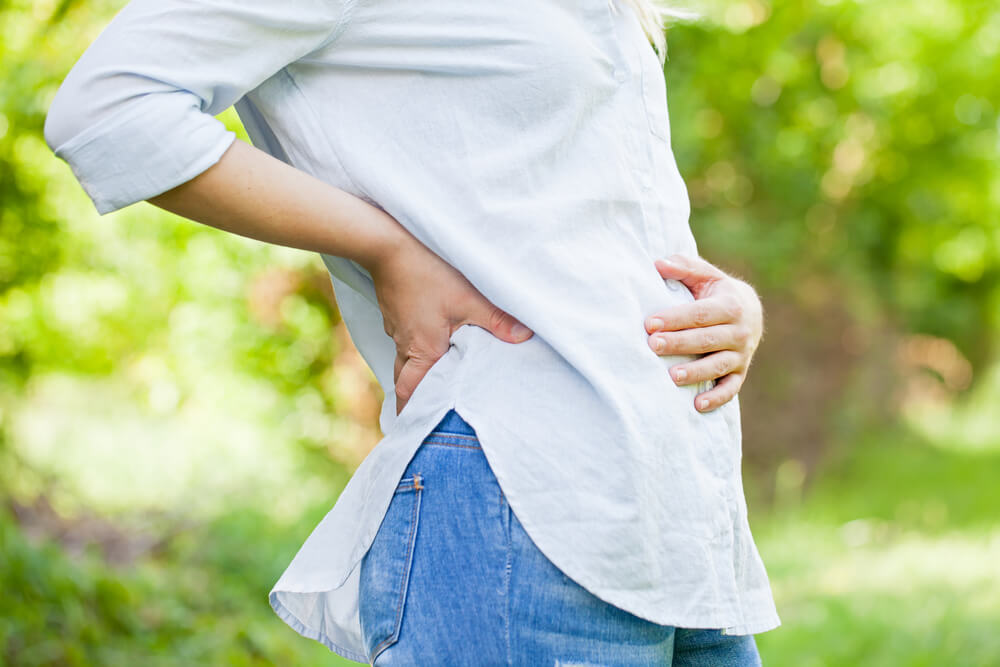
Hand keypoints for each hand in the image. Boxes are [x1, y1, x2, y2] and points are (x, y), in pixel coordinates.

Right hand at [368, 217, 532, 415]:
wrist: (386, 241)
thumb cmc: (426, 272)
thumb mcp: (468, 298)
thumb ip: (496, 320)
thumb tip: (524, 338)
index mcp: (422, 350)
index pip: (411, 393)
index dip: (411, 413)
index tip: (413, 431)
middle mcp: (405, 343)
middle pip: (406, 380)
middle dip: (415, 397)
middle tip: (428, 409)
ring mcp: (397, 326)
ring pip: (406, 358)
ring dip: (420, 370)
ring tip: (438, 377)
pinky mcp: (397, 310)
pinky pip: (406, 338)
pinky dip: (418, 346)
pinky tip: (434, 338)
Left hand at [644, 254, 762, 412]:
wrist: (750, 311)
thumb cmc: (716, 292)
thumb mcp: (705, 275)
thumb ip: (684, 267)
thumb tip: (658, 264)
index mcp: (730, 305)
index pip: (700, 314)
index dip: (675, 318)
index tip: (650, 323)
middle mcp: (740, 332)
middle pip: (707, 340)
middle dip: (679, 343)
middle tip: (653, 345)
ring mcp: (742, 355)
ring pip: (717, 365)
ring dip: (695, 372)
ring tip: (671, 377)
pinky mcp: (740, 373)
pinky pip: (730, 389)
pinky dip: (716, 398)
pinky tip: (696, 405)